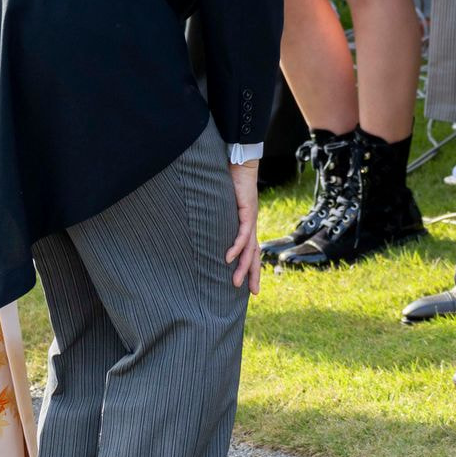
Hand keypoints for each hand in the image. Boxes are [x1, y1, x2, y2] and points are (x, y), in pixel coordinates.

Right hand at [224, 162, 261, 294]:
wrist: (239, 163)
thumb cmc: (229, 181)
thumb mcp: (221, 206)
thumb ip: (215, 218)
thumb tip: (199, 227)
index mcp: (246, 225)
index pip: (251, 250)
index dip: (251, 267)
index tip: (249, 285)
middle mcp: (250, 225)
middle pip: (255, 254)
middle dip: (253, 274)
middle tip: (253, 293)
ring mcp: (250, 219)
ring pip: (250, 249)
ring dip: (242, 266)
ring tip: (235, 282)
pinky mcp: (247, 211)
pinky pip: (243, 234)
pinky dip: (236, 247)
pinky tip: (229, 258)